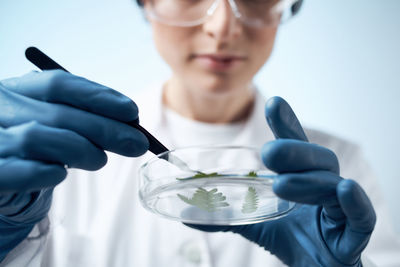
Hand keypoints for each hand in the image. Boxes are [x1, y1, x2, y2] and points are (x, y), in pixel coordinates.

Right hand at [0, 70, 148, 259]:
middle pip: (59, 113)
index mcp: (17, 89)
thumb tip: (131, 125)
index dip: (99, 96)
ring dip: (81, 150)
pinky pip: (19, 171)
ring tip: (100, 161)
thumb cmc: (32, 143)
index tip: (132, 112)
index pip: (59, 84)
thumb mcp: (53, 121)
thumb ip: (83, 117)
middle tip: (138, 144)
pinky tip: (60, 174)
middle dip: (106, 129)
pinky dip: (46, 172)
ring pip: (39, 137)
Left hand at [187, 97, 375, 266]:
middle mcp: (324, 188)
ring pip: (333, 184)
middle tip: (269, 152)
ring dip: (308, 181)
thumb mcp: (257, 224)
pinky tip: (344, 189)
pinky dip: (354, 202)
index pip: (296, 146)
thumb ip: (228, 216)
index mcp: (302, 180)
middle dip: (295, 152)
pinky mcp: (353, 235)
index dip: (287, 124)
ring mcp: (340, 210)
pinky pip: (361, 216)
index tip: (274, 103)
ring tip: (281, 184)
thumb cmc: (293, 240)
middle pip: (318, 159)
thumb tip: (189, 215)